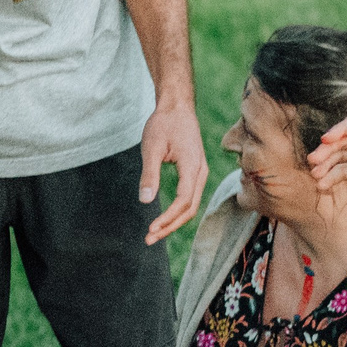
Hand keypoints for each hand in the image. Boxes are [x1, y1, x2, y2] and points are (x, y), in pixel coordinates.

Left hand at [139, 99, 209, 243]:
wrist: (177, 107)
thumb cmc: (164, 123)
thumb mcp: (151, 147)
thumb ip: (149, 174)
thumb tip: (145, 201)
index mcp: (193, 166)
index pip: (183, 201)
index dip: (168, 218)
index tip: (150, 228)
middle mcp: (201, 172)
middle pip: (189, 209)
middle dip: (170, 226)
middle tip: (149, 239)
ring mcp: (200, 172)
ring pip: (191, 206)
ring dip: (173, 222)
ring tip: (154, 234)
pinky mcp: (195, 172)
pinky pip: (190, 197)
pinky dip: (177, 212)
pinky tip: (163, 220)